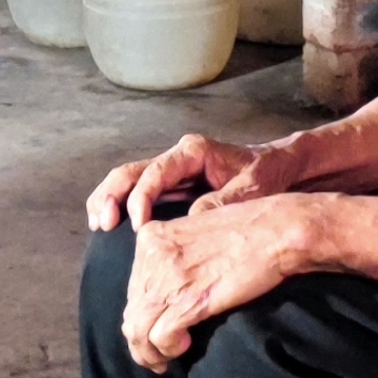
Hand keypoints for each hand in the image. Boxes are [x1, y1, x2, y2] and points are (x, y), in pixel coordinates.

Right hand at [85, 134, 259, 231]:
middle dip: (112, 195)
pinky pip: (139, 193)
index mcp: (193, 151)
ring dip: (108, 199)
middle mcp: (177, 158)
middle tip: (102, 223)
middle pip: (131, 171)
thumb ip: (224, 201)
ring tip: (97, 224)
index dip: (141, 197)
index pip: (156, 171)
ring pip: (129, 180)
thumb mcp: (253, 187)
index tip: (137, 226)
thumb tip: (191, 220)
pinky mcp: (173, 187)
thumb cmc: (268, 174)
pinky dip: (121, 206)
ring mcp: (172, 172)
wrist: (280, 168)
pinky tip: (109, 226)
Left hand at [121, 197, 307, 370]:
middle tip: (158, 356)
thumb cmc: (247, 231)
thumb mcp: (195, 233)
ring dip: (150, 352)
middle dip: (141, 340)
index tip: (156, 329)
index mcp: (150, 238)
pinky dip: (167, 350)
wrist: (277, 230)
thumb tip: (163, 292)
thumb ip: (173, 256)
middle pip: (131, 311)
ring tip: (166, 360)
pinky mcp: (188, 300)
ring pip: (137, 330)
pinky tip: (184, 345)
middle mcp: (152, 256)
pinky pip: (159, 337)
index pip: (132, 289)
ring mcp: (167, 278)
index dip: (143, 315)